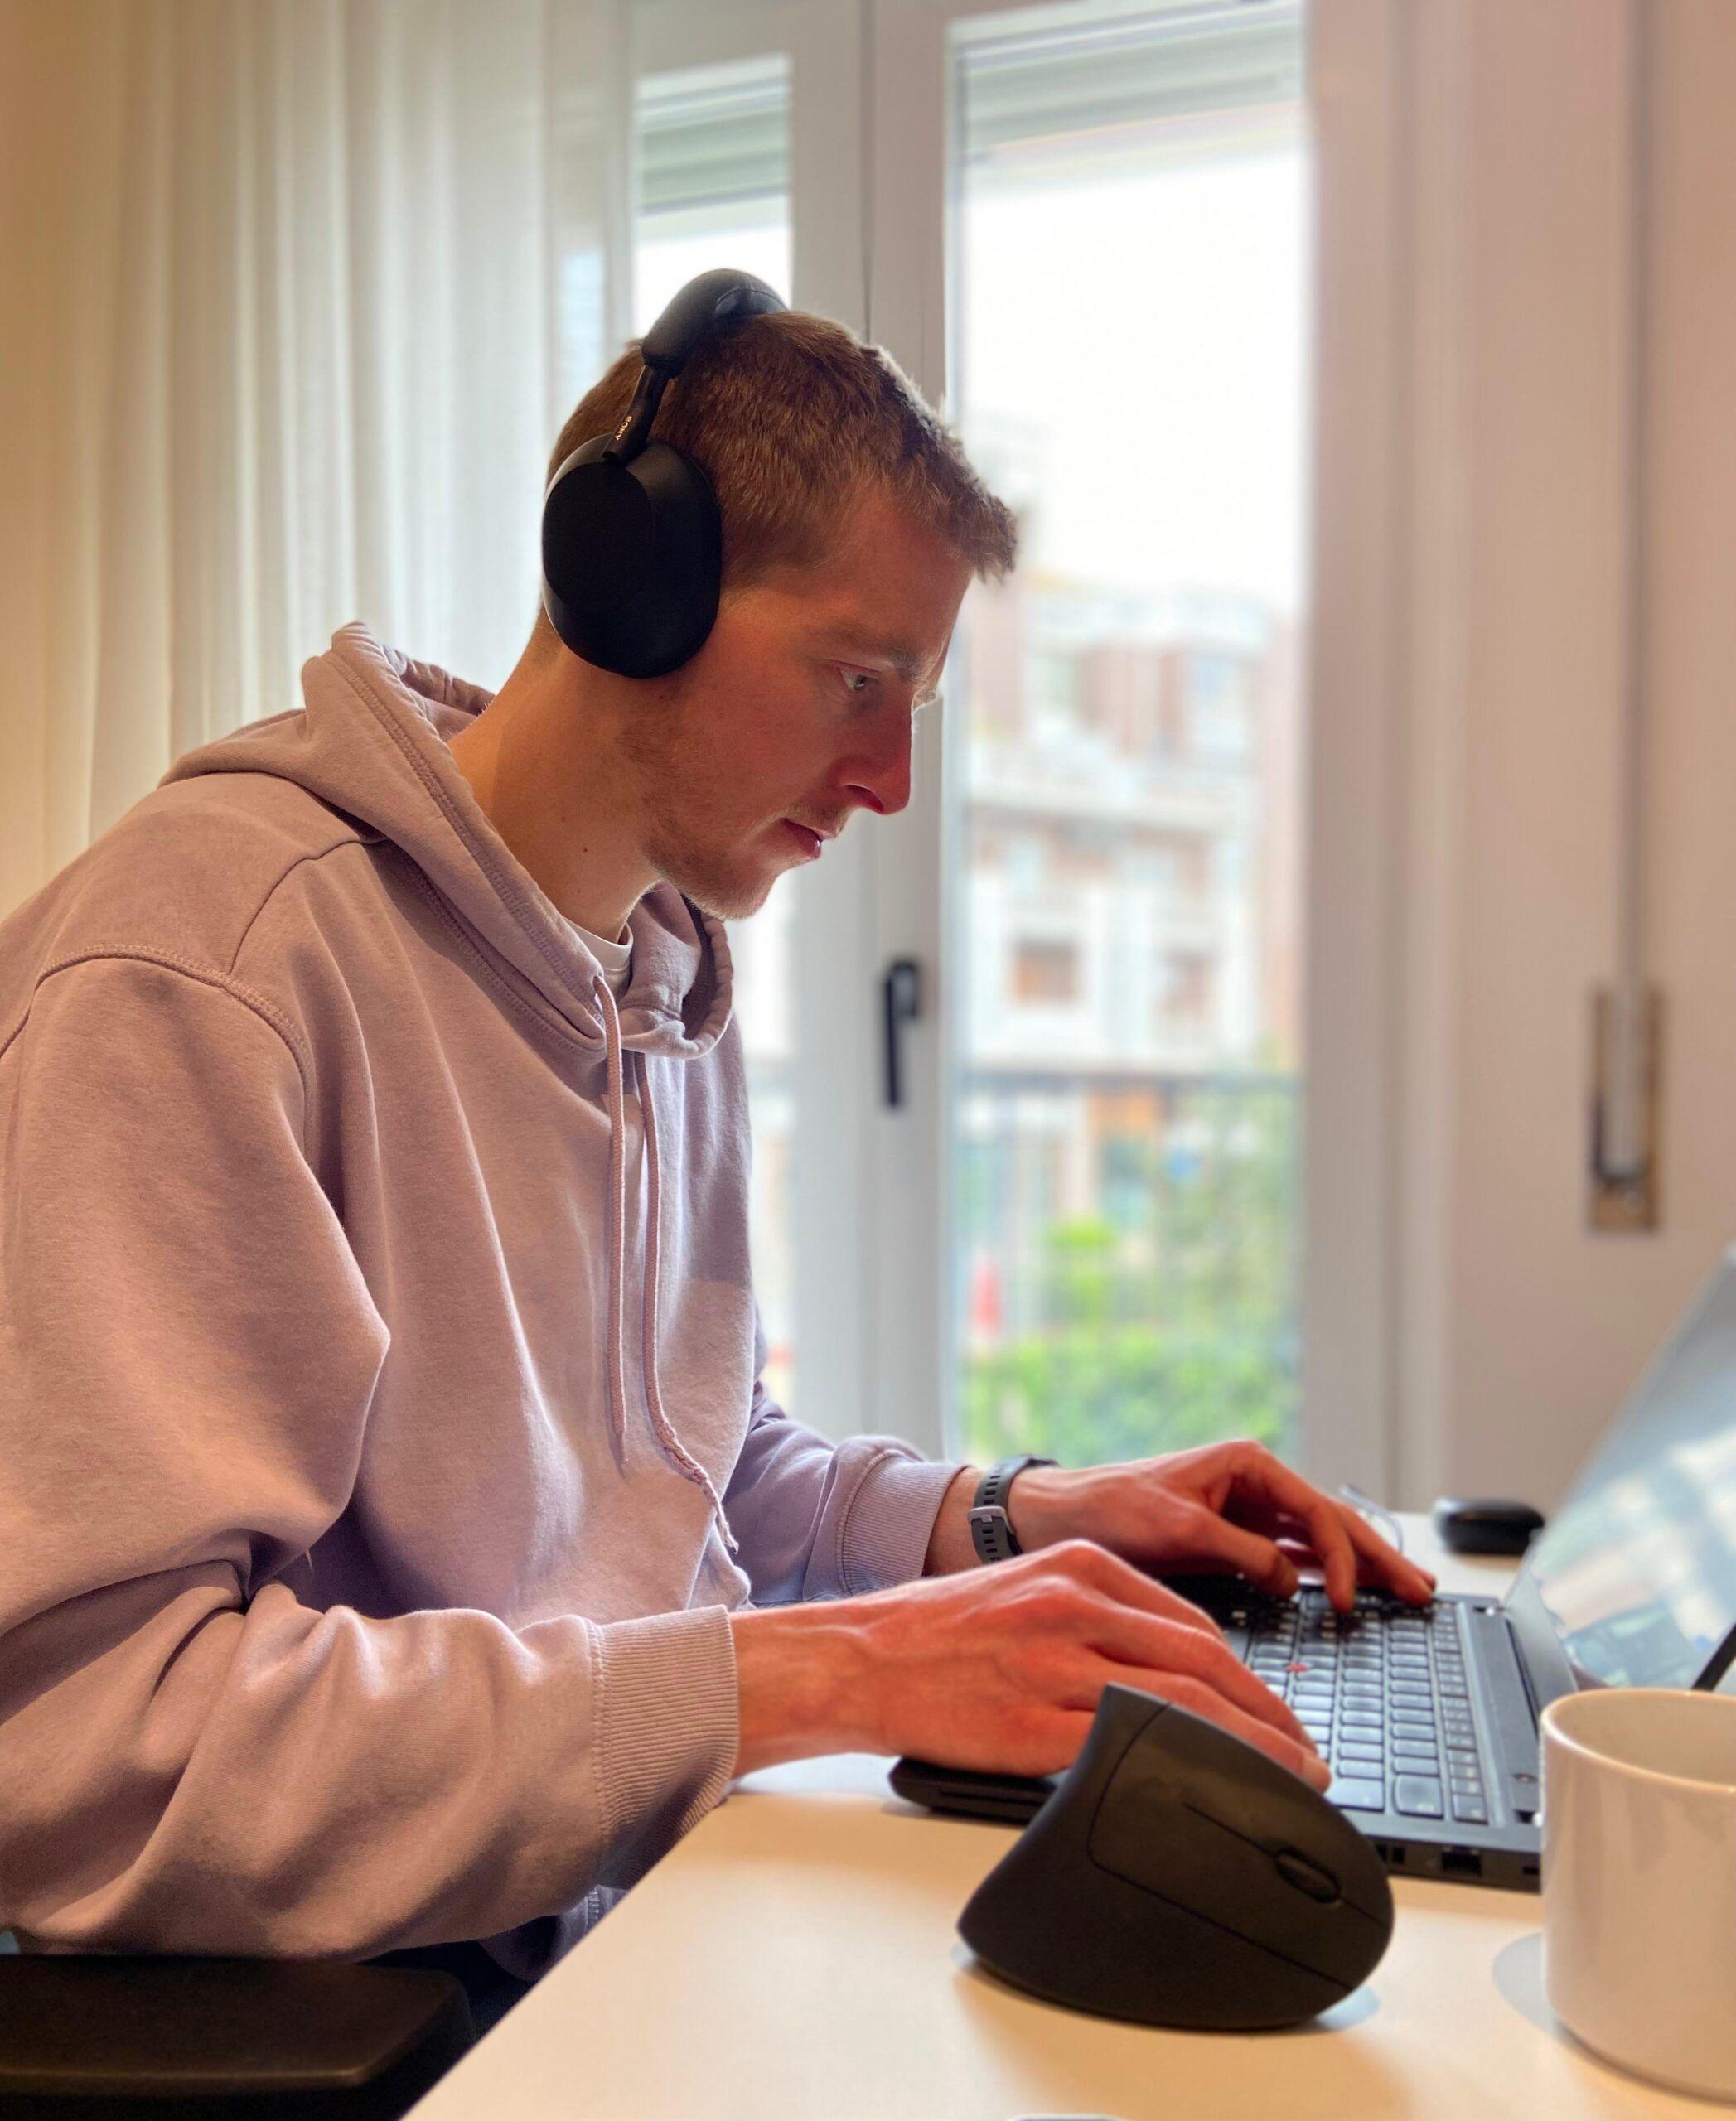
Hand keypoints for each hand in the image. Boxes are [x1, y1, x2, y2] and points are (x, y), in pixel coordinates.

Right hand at [730, 1538, 1330, 1790]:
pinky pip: (1124, 1749)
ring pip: (1179, 1706)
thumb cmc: (940, 1630)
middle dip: (1268, 1716)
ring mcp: (1054, 1664)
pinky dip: (1178, 1771)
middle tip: (1304, 1755)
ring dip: (1245, 1748)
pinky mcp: (1030, 1723)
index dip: (1251, 1678)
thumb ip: (1103, 1617)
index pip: (1195, 1625)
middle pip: (1204, 1663)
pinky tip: (1202, 1792)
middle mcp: (1075, 1605)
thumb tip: (1180, 1668)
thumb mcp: (1029, 1591)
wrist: (859, 1656)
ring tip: (1281, 1780)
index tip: (1279, 1713)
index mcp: (1082, 1568)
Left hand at [1009, 1440, 1437, 1612]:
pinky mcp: (1234, 1542)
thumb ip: (1241, 1552)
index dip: (1343, 1558)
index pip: (1316, 1512)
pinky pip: (1293, 1560)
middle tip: (1422, 1590)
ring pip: (1320, 1543)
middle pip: (1333, 1523)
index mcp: (1247, 1465)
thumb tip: (1290, 1580)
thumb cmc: (1111, 1509)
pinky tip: (1351, 1595)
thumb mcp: (1178, 1529)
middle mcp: (1254, 1485)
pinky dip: (1325, 1576)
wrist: (1061, 1519)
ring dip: (1362, 1568)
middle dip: (1379, 1556)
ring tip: (1406, 1591)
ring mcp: (1248, 1514)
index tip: (1351, 1601)